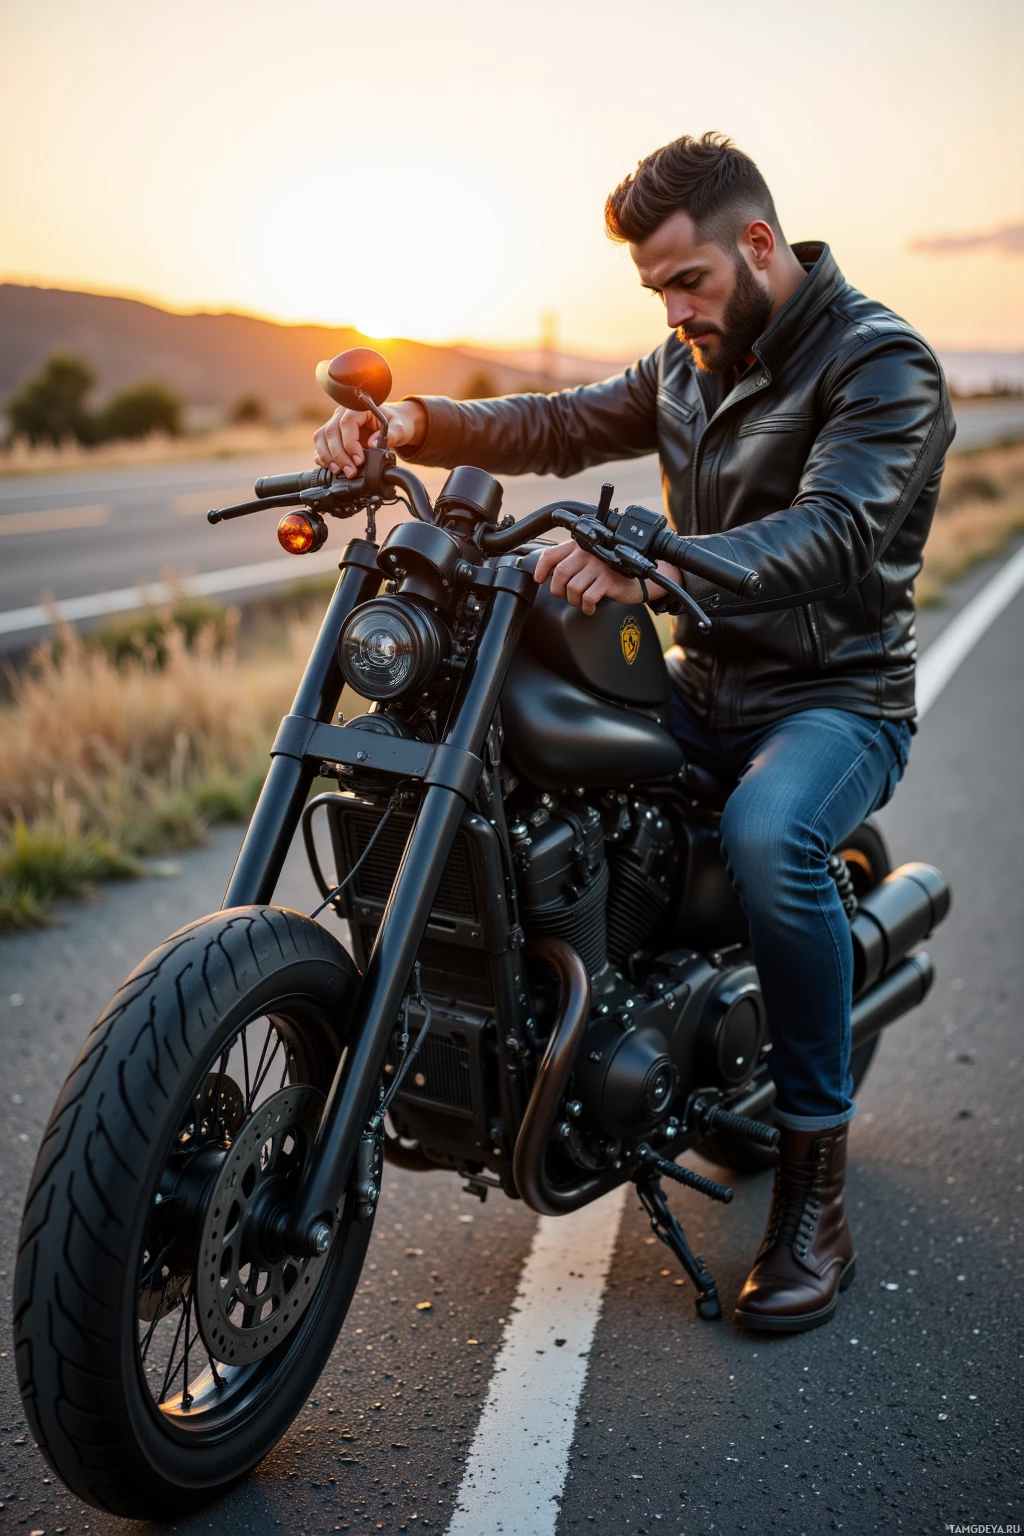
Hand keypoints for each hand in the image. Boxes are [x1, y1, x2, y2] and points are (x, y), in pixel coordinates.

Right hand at [313, 398, 427, 477]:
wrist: (392, 422)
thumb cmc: (395, 422)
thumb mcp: (400, 428)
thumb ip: (391, 435)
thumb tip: (373, 445)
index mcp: (359, 408)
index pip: (347, 423)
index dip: (350, 443)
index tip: (359, 460)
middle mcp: (342, 413)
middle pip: (331, 432)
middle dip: (339, 455)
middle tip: (351, 472)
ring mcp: (335, 423)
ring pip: (321, 438)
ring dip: (328, 457)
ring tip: (339, 471)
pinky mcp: (332, 436)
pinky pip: (320, 445)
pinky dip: (323, 458)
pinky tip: (332, 468)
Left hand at [534, 540, 645, 615]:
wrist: (638, 580)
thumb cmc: (610, 573)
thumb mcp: (588, 564)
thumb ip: (569, 564)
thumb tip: (544, 575)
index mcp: (580, 546)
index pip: (552, 554)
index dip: (541, 568)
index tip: (540, 579)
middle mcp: (589, 552)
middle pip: (560, 573)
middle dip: (558, 590)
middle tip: (564, 596)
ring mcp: (599, 565)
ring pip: (573, 588)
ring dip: (573, 601)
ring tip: (581, 602)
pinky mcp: (608, 580)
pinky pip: (587, 598)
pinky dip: (586, 607)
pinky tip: (590, 607)